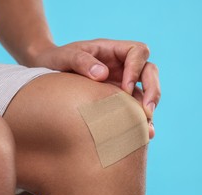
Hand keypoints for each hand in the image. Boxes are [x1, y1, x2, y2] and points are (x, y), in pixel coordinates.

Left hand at [29, 39, 160, 137]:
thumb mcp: (65, 56)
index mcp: (113, 51)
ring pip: (146, 92)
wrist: (48, 72)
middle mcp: (122, 66)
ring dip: (149, 109)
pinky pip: (134, 108)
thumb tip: (103, 75)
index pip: (138, 52)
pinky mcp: (118, 100)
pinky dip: (140, 121)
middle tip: (147, 110)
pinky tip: (142, 136)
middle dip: (152, 90)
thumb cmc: (58, 59)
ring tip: (146, 129)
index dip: (136, 69)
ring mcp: (122, 83)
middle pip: (150, 71)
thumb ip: (81, 61)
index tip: (124, 87)